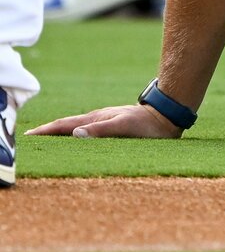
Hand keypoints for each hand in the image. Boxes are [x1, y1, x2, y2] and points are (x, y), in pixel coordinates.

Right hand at [25, 103, 182, 138]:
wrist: (166, 114)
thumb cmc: (147, 124)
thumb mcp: (124, 127)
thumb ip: (101, 130)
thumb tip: (76, 134)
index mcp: (96, 118)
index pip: (65, 125)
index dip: (47, 131)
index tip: (29, 136)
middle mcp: (98, 117)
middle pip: (67, 124)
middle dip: (48, 130)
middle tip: (31, 137)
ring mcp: (105, 119)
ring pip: (76, 125)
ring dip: (60, 130)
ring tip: (48, 136)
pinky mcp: (112, 123)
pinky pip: (87, 128)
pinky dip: (75, 131)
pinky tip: (77, 135)